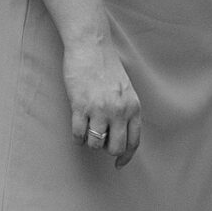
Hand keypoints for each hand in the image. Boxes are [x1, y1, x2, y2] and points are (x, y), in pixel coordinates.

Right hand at [63, 35, 140, 166]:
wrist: (90, 45)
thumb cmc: (106, 66)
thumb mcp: (126, 90)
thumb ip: (126, 111)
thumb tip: (120, 135)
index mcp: (133, 107)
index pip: (134, 142)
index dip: (126, 157)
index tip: (118, 164)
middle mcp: (119, 111)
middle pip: (115, 148)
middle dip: (106, 149)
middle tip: (100, 140)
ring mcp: (100, 109)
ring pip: (95, 144)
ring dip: (90, 142)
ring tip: (87, 130)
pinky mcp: (80, 106)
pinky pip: (78, 135)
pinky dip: (77, 137)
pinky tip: (77, 128)